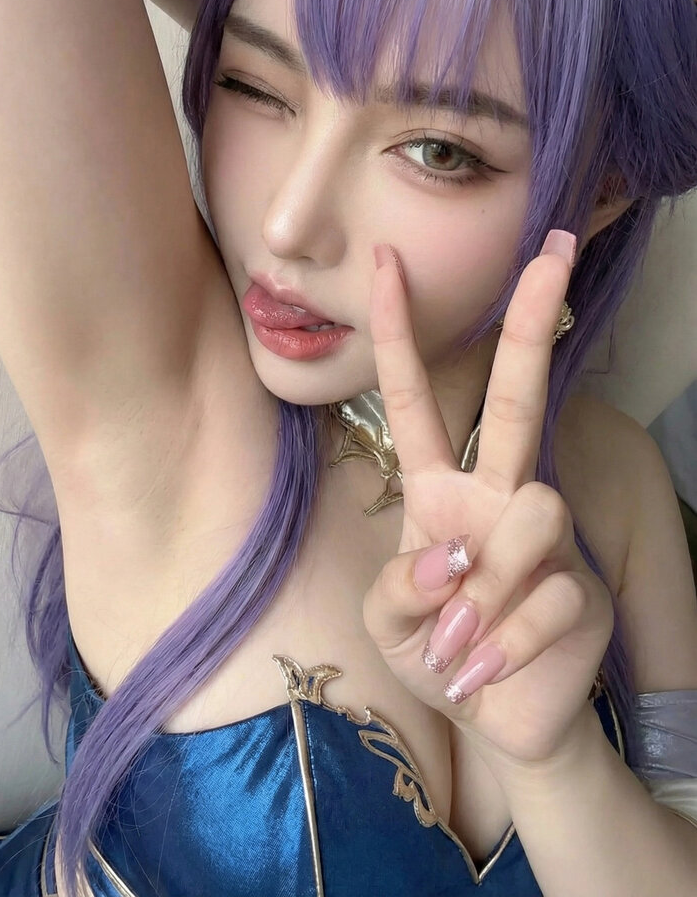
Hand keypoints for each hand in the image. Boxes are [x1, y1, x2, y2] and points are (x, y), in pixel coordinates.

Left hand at [361, 233, 614, 771]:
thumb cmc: (433, 649)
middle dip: (531, 324)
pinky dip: (500, 648)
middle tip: (556, 248)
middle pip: (515, 398)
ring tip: (459, 643)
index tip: (384, 264)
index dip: (395, 335)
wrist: (495, 716)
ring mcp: (545, 538)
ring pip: (533, 513)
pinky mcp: (581, 588)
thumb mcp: (386, 621)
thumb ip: (398, 587)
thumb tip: (452, 558)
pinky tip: (486, 672)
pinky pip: (544, 601)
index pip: (413, 401)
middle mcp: (495, 497)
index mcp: (439, 491)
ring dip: (484, 593)